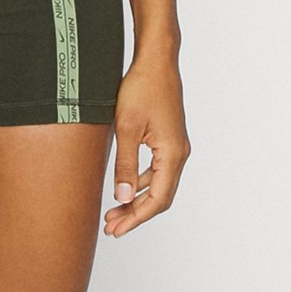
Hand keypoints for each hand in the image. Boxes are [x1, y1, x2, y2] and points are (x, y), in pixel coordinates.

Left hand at [103, 50, 189, 237]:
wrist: (156, 61)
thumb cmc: (142, 88)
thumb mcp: (126, 128)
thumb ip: (124, 165)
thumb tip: (121, 197)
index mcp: (172, 154)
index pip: (157, 199)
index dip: (136, 218)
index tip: (117, 229)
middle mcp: (179, 153)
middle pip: (160, 196)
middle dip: (136, 214)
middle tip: (111, 227)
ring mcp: (175, 147)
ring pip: (158, 185)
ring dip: (136, 200)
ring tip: (113, 212)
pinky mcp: (168, 140)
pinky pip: (157, 171)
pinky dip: (140, 183)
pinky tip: (123, 188)